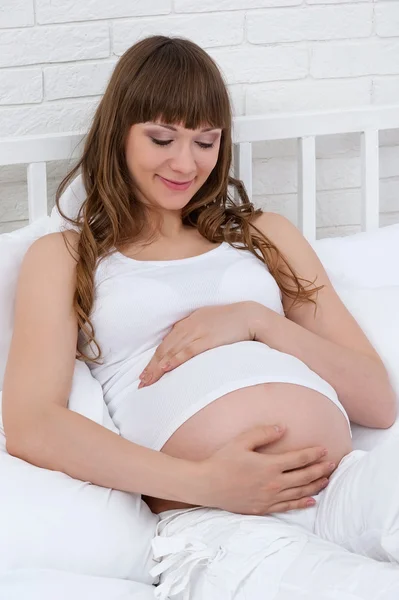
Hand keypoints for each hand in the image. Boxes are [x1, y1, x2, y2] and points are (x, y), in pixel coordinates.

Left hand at [138, 301, 257, 387]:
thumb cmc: (232, 321)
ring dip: (158, 367)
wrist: (250, 316)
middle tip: (142, 382)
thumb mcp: (210, 322)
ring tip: (148, 381)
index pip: (166, 343)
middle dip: (151, 366)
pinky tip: (165, 367)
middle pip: (165, 349)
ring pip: (172, 351)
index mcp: (188, 322)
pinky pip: (188, 351)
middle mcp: (189, 327)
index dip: (154, 359)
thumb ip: (196, 331)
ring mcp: (198, 332)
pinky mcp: (208, 339)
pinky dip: (175, 359)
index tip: (146, 372)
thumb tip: (187, 347)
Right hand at [194, 425, 334, 514]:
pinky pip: (288, 506)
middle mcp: (273, 483)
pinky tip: (312, 500)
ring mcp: (269, 498)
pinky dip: (302, 503)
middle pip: (304, 476)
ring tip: (327, 479)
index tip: (324, 450)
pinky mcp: (263, 508)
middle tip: (333, 464)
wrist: (207, 485)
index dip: (313, 454)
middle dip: (320, 469)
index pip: (299, 459)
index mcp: (269, 465)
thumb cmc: (222, 461)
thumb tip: (282, 428)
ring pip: (300, 492)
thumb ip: (263, 433)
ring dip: (316, 485)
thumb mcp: (241, 441)